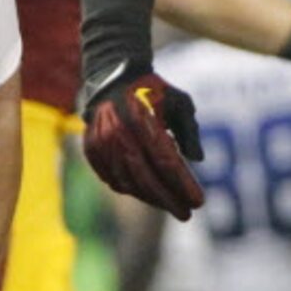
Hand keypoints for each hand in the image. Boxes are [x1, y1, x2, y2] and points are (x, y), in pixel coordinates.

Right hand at [81, 65, 203, 218]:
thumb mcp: (179, 103)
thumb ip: (190, 131)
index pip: (166, 163)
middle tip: (186, 214)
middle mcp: (119, 133)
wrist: (112, 76)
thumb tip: (198, 160)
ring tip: (169, 204)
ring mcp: (102, 143)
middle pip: (146, 179)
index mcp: (142, 120)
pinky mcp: (91, 149)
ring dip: (150, 198)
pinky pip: (111, 178)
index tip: (198, 203)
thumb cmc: (153, 90)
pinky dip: (130, 189)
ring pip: (127, 182)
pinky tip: (146, 193)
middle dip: (168, 200)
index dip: (183, 185)